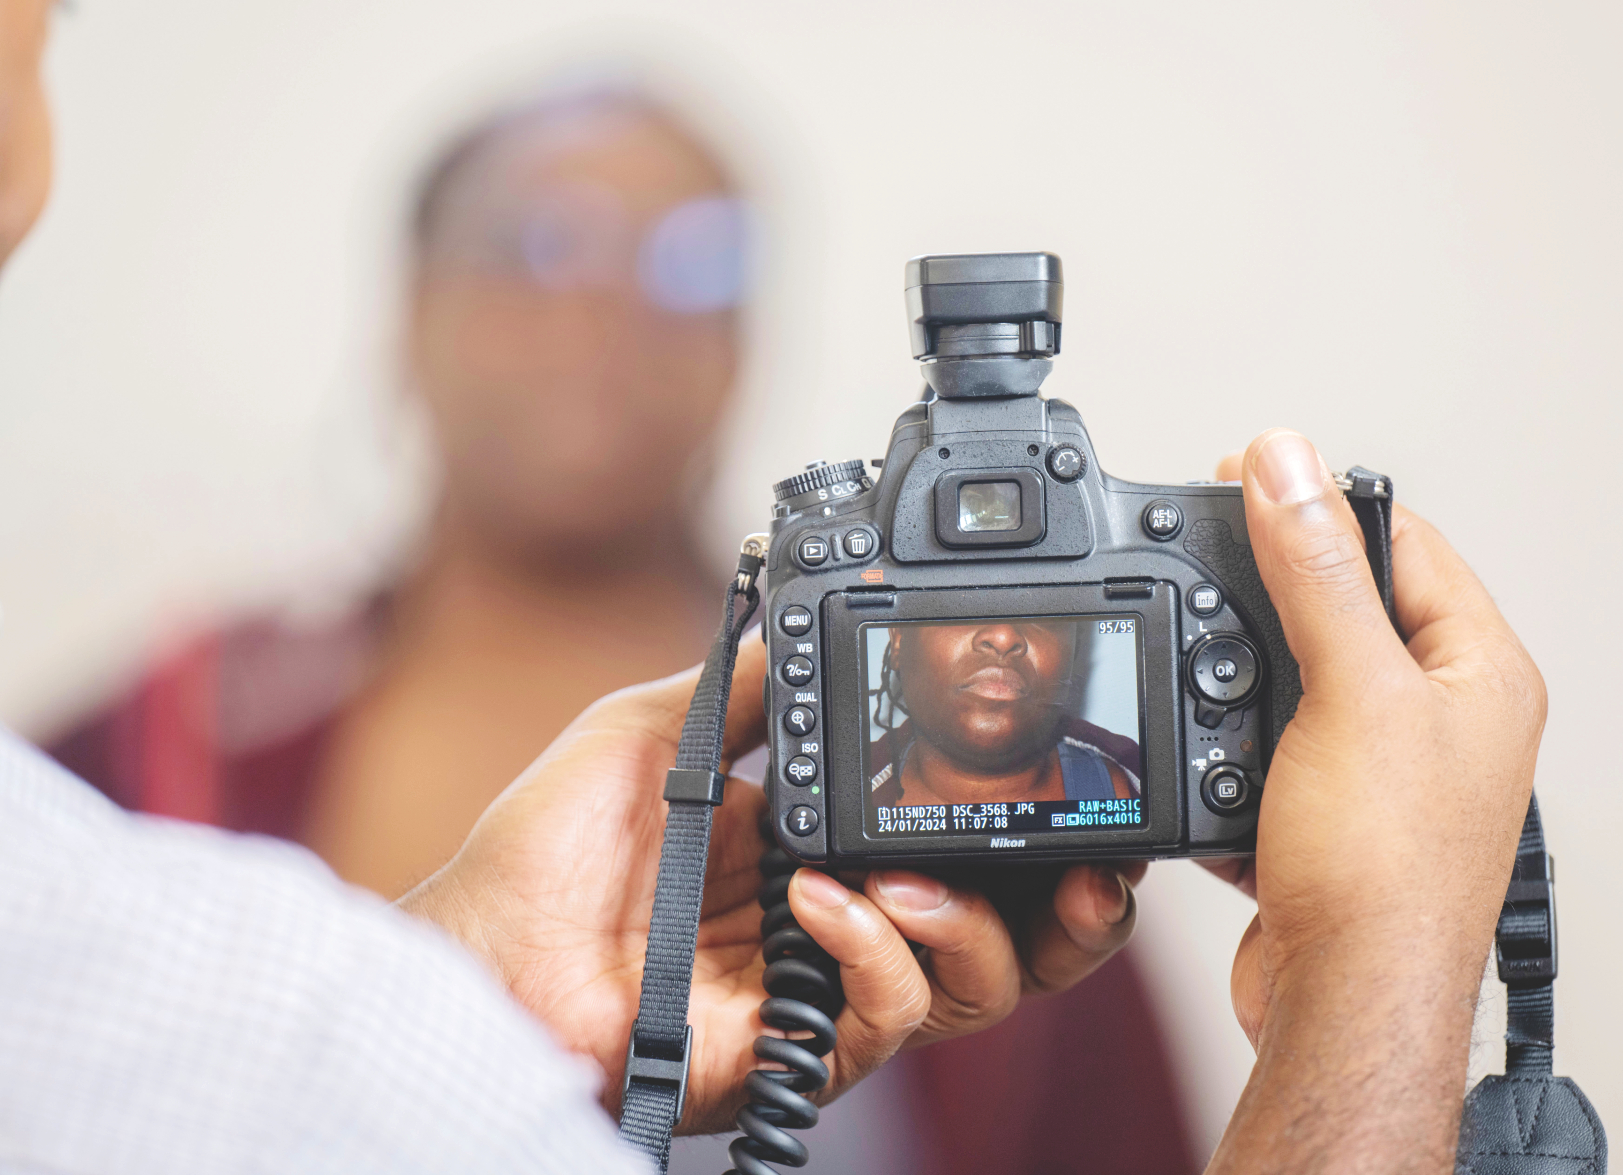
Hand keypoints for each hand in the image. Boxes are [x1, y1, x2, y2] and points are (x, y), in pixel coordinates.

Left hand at [400, 638, 1139, 1132]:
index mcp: (822, 845)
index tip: (1070, 785)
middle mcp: (845, 920)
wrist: (487, 952)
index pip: (957, 840)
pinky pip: (891, 1015)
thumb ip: (751, 684)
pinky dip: (879, 952)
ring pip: (978, 985)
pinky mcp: (805, 1049)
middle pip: (1007, 928)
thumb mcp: (660, 727)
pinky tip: (823, 904)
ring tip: (907, 878)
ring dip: (975, 925)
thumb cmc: (548, 851)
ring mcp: (830, 990)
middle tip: (1096, 869)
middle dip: (1075, 909)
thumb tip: (820, 612)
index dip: (1027, 826)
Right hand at [1204, 430, 1544, 1171]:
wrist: (1345, 1007)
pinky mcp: (1332, 818)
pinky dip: (1231, 745)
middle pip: (1349, 604)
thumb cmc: (1386, 872)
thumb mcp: (1350, 689)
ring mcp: (1387, 770)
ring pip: (1303, 679)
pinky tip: (1208, 748)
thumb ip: (1314, 569)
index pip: (1404, 541)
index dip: (1323, 501)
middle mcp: (1443, 716)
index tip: (1249, 474)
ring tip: (1203, 658)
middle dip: (1275, 585)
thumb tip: (1286, 462)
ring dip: (1246, 671)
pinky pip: (1271, 749)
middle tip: (1211, 553)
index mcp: (1479, 670)